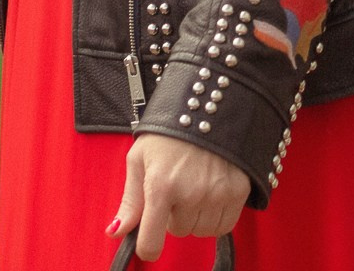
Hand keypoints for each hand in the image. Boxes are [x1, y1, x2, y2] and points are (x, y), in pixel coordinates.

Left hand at [110, 134, 249, 259]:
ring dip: (196, 216)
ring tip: (193, 186)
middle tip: (175, 188)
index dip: (148, 247)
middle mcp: (190, 193)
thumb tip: (116, 232)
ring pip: (202, 231)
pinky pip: (224, 225)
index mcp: (160, 185)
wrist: (208, 105)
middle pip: (179, 232)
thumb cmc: (169, 131)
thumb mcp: (140, 158)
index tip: (149, 244)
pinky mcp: (238, 191)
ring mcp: (216, 193)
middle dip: (174, 216)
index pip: (151, 242)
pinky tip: (210, 193)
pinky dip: (216, 216)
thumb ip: (130, 201)